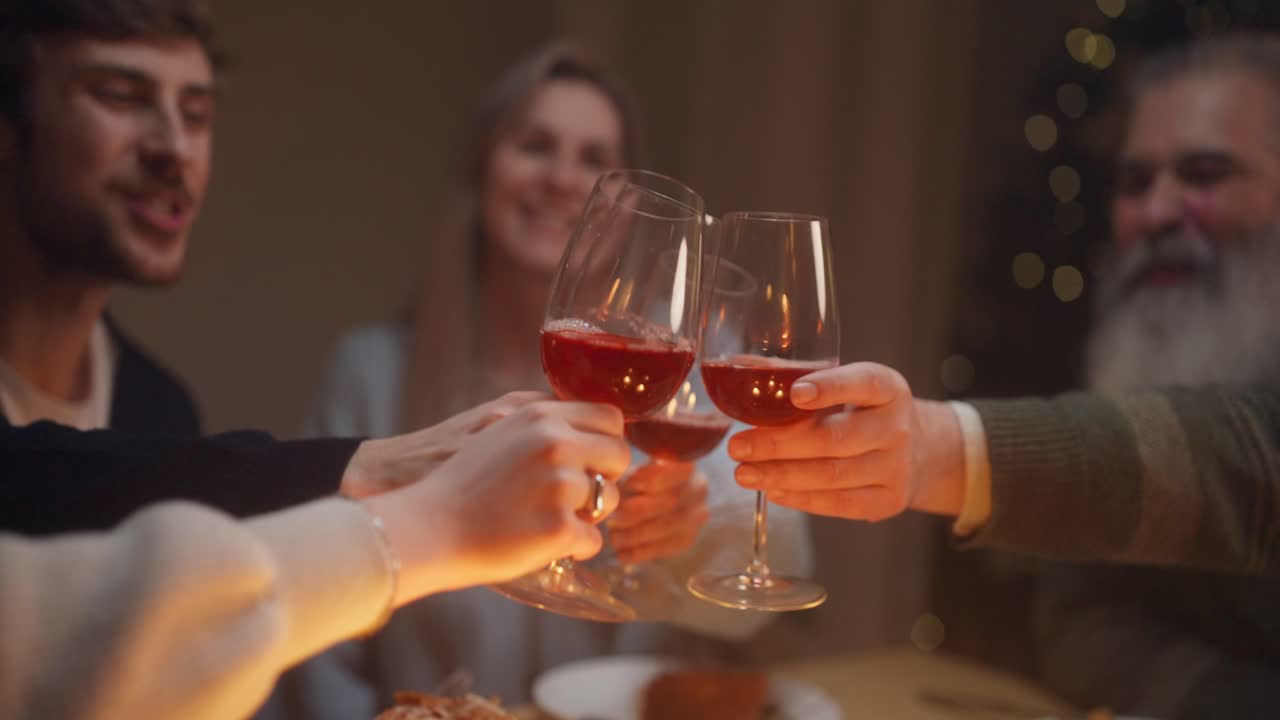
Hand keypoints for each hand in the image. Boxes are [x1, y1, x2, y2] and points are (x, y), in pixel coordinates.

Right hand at [364, 400, 630, 602]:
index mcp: (541, 417)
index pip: (609, 417)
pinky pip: (593, 540)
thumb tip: (589, 428)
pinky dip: (574, 548)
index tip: (596, 459)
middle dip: (606, 477)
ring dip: (589, 515)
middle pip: (619, 455)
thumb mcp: (497, 430)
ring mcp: (560, 486)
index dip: (607, 441)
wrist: (425, 526)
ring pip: (610, 501)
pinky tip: (546, 546)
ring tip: (553, 520)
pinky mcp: (558, 528)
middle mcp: (555, 445)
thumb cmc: (460, 483)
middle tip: (580, 496)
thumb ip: (543, 423)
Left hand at [608, 461, 709, 564]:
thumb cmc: (641, 478)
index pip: (674, 470)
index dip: (649, 479)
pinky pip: (665, 548)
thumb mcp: (637, 468)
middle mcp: (698, 488)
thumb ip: (630, 475)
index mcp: (686, 464)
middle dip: (638, 512)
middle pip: (671, 502)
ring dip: (637, 534)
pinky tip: (622, 554)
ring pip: (668, 527)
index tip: (625, 485)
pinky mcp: (687, 538)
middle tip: (613, 518)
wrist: (658, 496)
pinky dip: (641, 553)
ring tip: (614, 537)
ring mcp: (697, 516)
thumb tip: (612, 489)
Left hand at [727, 362, 965, 521]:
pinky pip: (839, 503)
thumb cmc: (866, 412)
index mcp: (888, 388)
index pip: (862, 383)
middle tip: (739, 446)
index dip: (828, 387)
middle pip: (834, 438)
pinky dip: (801, 498)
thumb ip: (804, 377)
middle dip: (779, 443)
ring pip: (831, 475)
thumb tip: (742, 367)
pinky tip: (773, 490)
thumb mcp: (850, 385)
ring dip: (781, 475)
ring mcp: (896, 467)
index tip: (792, 393)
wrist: (919, 452)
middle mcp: (897, 427)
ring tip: (745, 473)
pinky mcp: (888, 500)